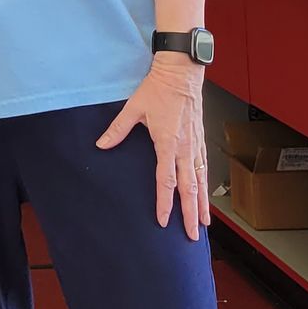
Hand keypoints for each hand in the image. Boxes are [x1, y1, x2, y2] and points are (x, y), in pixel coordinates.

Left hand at [96, 56, 210, 239]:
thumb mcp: (134, 108)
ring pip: (201, 181)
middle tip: (192, 236)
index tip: (164, 221)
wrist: (182, 73)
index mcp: (167, 142)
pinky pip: (205, 169)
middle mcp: (185, 148)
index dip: (165, 202)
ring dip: (203, 204)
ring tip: (204, 225)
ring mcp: (195, 145)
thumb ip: (118, 129)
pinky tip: (206, 197)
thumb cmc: (158, 89)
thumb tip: (101, 144)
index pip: (166, 180)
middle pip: (189, 188)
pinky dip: (206, 186)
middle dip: (191, 214)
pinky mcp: (200, 140)